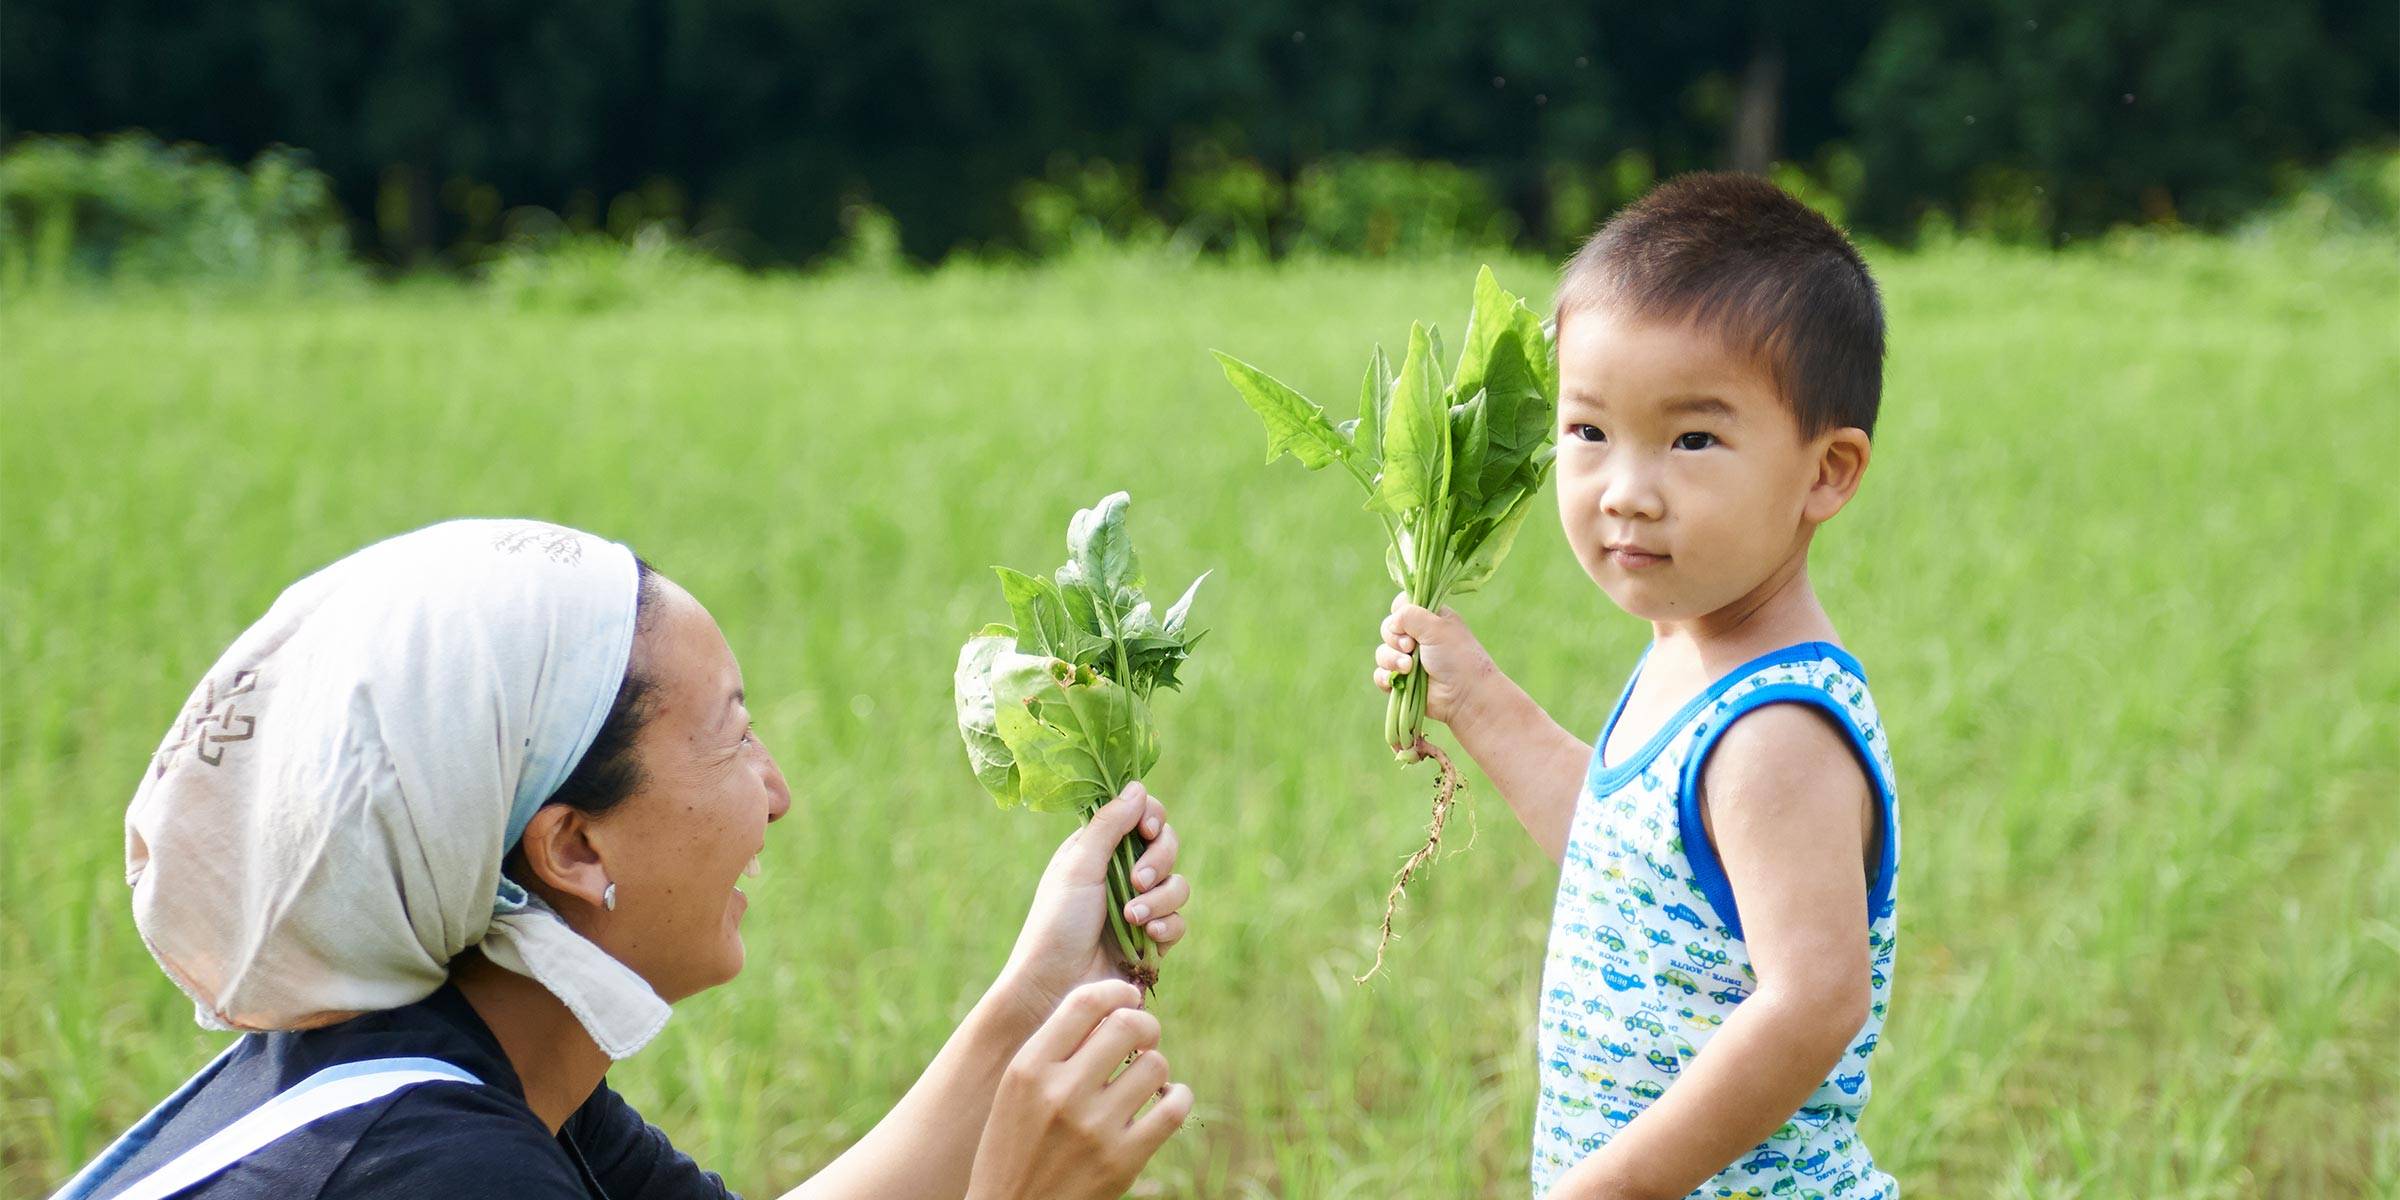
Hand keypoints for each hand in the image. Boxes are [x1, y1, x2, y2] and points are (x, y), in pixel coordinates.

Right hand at [966, 980, 1193, 1199]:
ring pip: (1156, 1066)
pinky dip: (1179, 1097)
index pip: (1084, 1003)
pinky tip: (1167, 1100)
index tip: (1129, 996)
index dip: (1116, 990)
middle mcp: (1061, 1093)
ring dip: (1156, 1067)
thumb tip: (1111, 1007)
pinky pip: (1173, 1109)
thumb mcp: (1016, 1092)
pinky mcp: (1123, 1161)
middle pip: (1127, 1025)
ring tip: (1145, 1080)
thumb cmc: (1014, 1148)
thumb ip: (1054, 1050)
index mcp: (1029, 1069)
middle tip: (1144, 1039)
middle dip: (1145, 1025)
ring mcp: (1094, 1128)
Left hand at [999, 783, 1189, 1022]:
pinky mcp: (1151, 939)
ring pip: (1178, 885)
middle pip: (1167, 846)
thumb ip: (1110, 825)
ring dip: (1160, 899)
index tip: (1146, 830)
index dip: (1152, 818)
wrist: (1056, 987)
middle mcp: (1122, 872)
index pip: (1142, 815)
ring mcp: (1139, 905)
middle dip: (1159, 862)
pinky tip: (1146, 937)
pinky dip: (1166, 927)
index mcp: (1099, 848)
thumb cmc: (1057, 923)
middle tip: (1137, 880)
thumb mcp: (1079, 866)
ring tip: (1133, 918)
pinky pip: (1178, 922)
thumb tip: (1138, 786)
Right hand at [1374, 593, 1501, 729]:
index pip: (1401, 605)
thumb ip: (1409, 615)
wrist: (1464, 695)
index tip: (1408, 622)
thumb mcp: (1436, 627)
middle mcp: (1417, 637)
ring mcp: (1408, 660)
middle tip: (1411, 647)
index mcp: (1429, 619)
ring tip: (1409, 668)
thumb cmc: (1456, 657)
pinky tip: (1397, 680)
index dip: (1399, 612)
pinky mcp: (1401, 681)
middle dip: (1395, 639)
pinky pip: (1381, 674)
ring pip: (1382, 652)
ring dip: (1391, 659)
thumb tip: (1392, 623)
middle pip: (1387, 628)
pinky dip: (1386, 677)